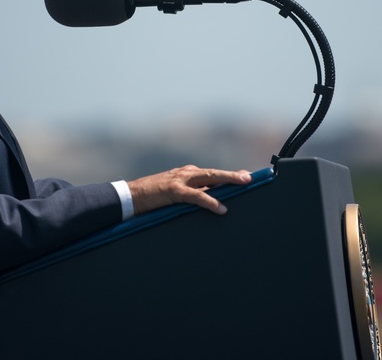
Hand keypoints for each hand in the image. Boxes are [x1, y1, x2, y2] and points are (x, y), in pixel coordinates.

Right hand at [127, 166, 251, 215]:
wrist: (130, 196)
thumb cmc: (153, 198)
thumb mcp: (175, 195)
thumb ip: (191, 194)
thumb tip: (211, 201)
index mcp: (187, 174)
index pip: (213, 174)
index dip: (229, 175)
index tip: (246, 175)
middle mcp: (186, 173)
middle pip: (215, 173)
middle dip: (234, 175)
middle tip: (250, 177)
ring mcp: (180, 180)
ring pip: (210, 178)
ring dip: (228, 180)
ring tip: (243, 183)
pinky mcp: (174, 191)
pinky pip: (196, 196)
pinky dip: (210, 201)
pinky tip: (221, 208)